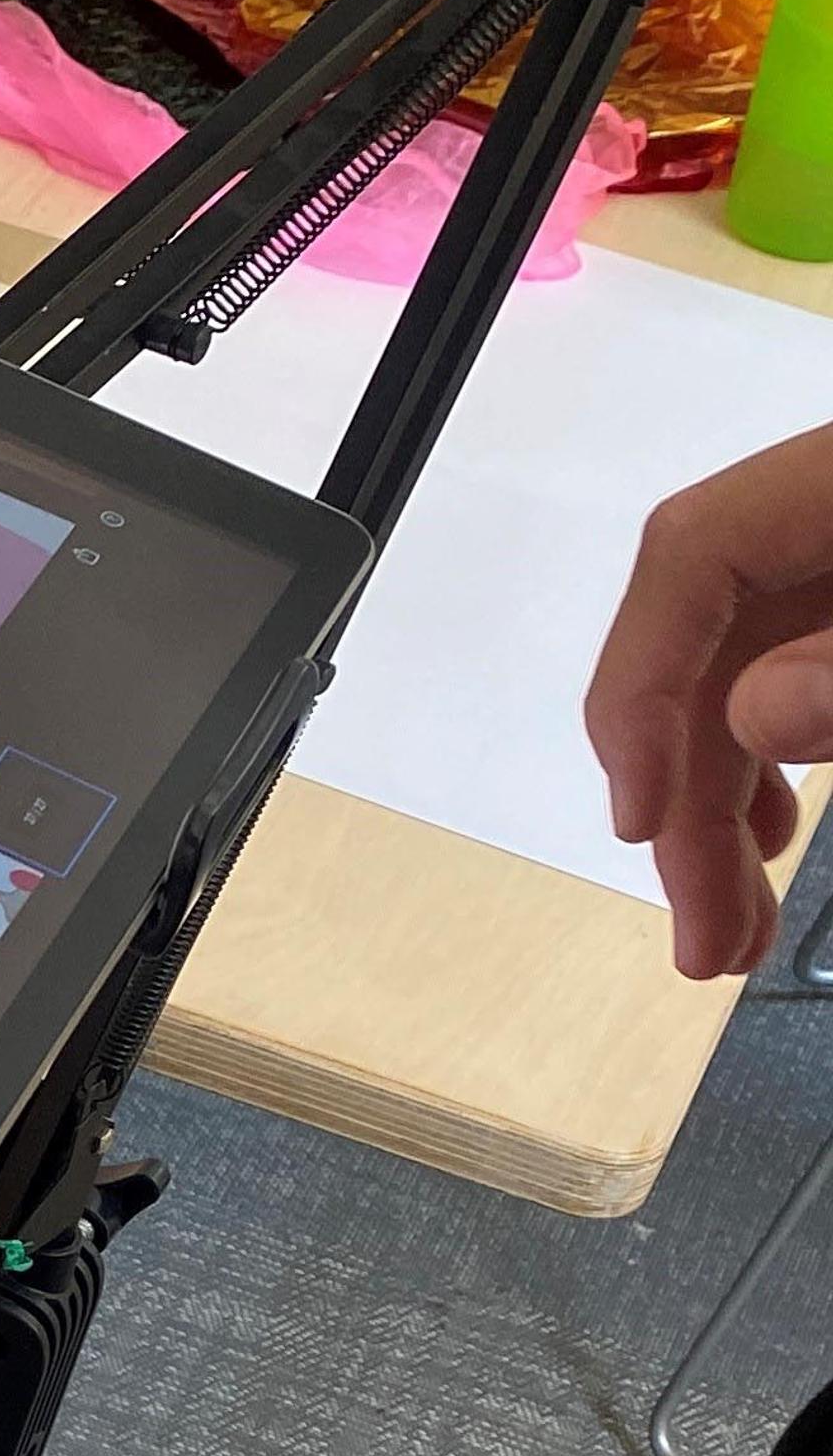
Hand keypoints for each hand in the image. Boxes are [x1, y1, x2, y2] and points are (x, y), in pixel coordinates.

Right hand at [587, 426, 832, 977]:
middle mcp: (821, 513)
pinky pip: (793, 673)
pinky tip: (766, 844)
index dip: (642, 686)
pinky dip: (766, 769)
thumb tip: (752, 717)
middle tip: (697, 942)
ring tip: (724, 939)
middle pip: (708, 647)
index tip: (641, 819)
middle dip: (691, 804)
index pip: (689, 554)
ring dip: (721, 815)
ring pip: (744, 682)